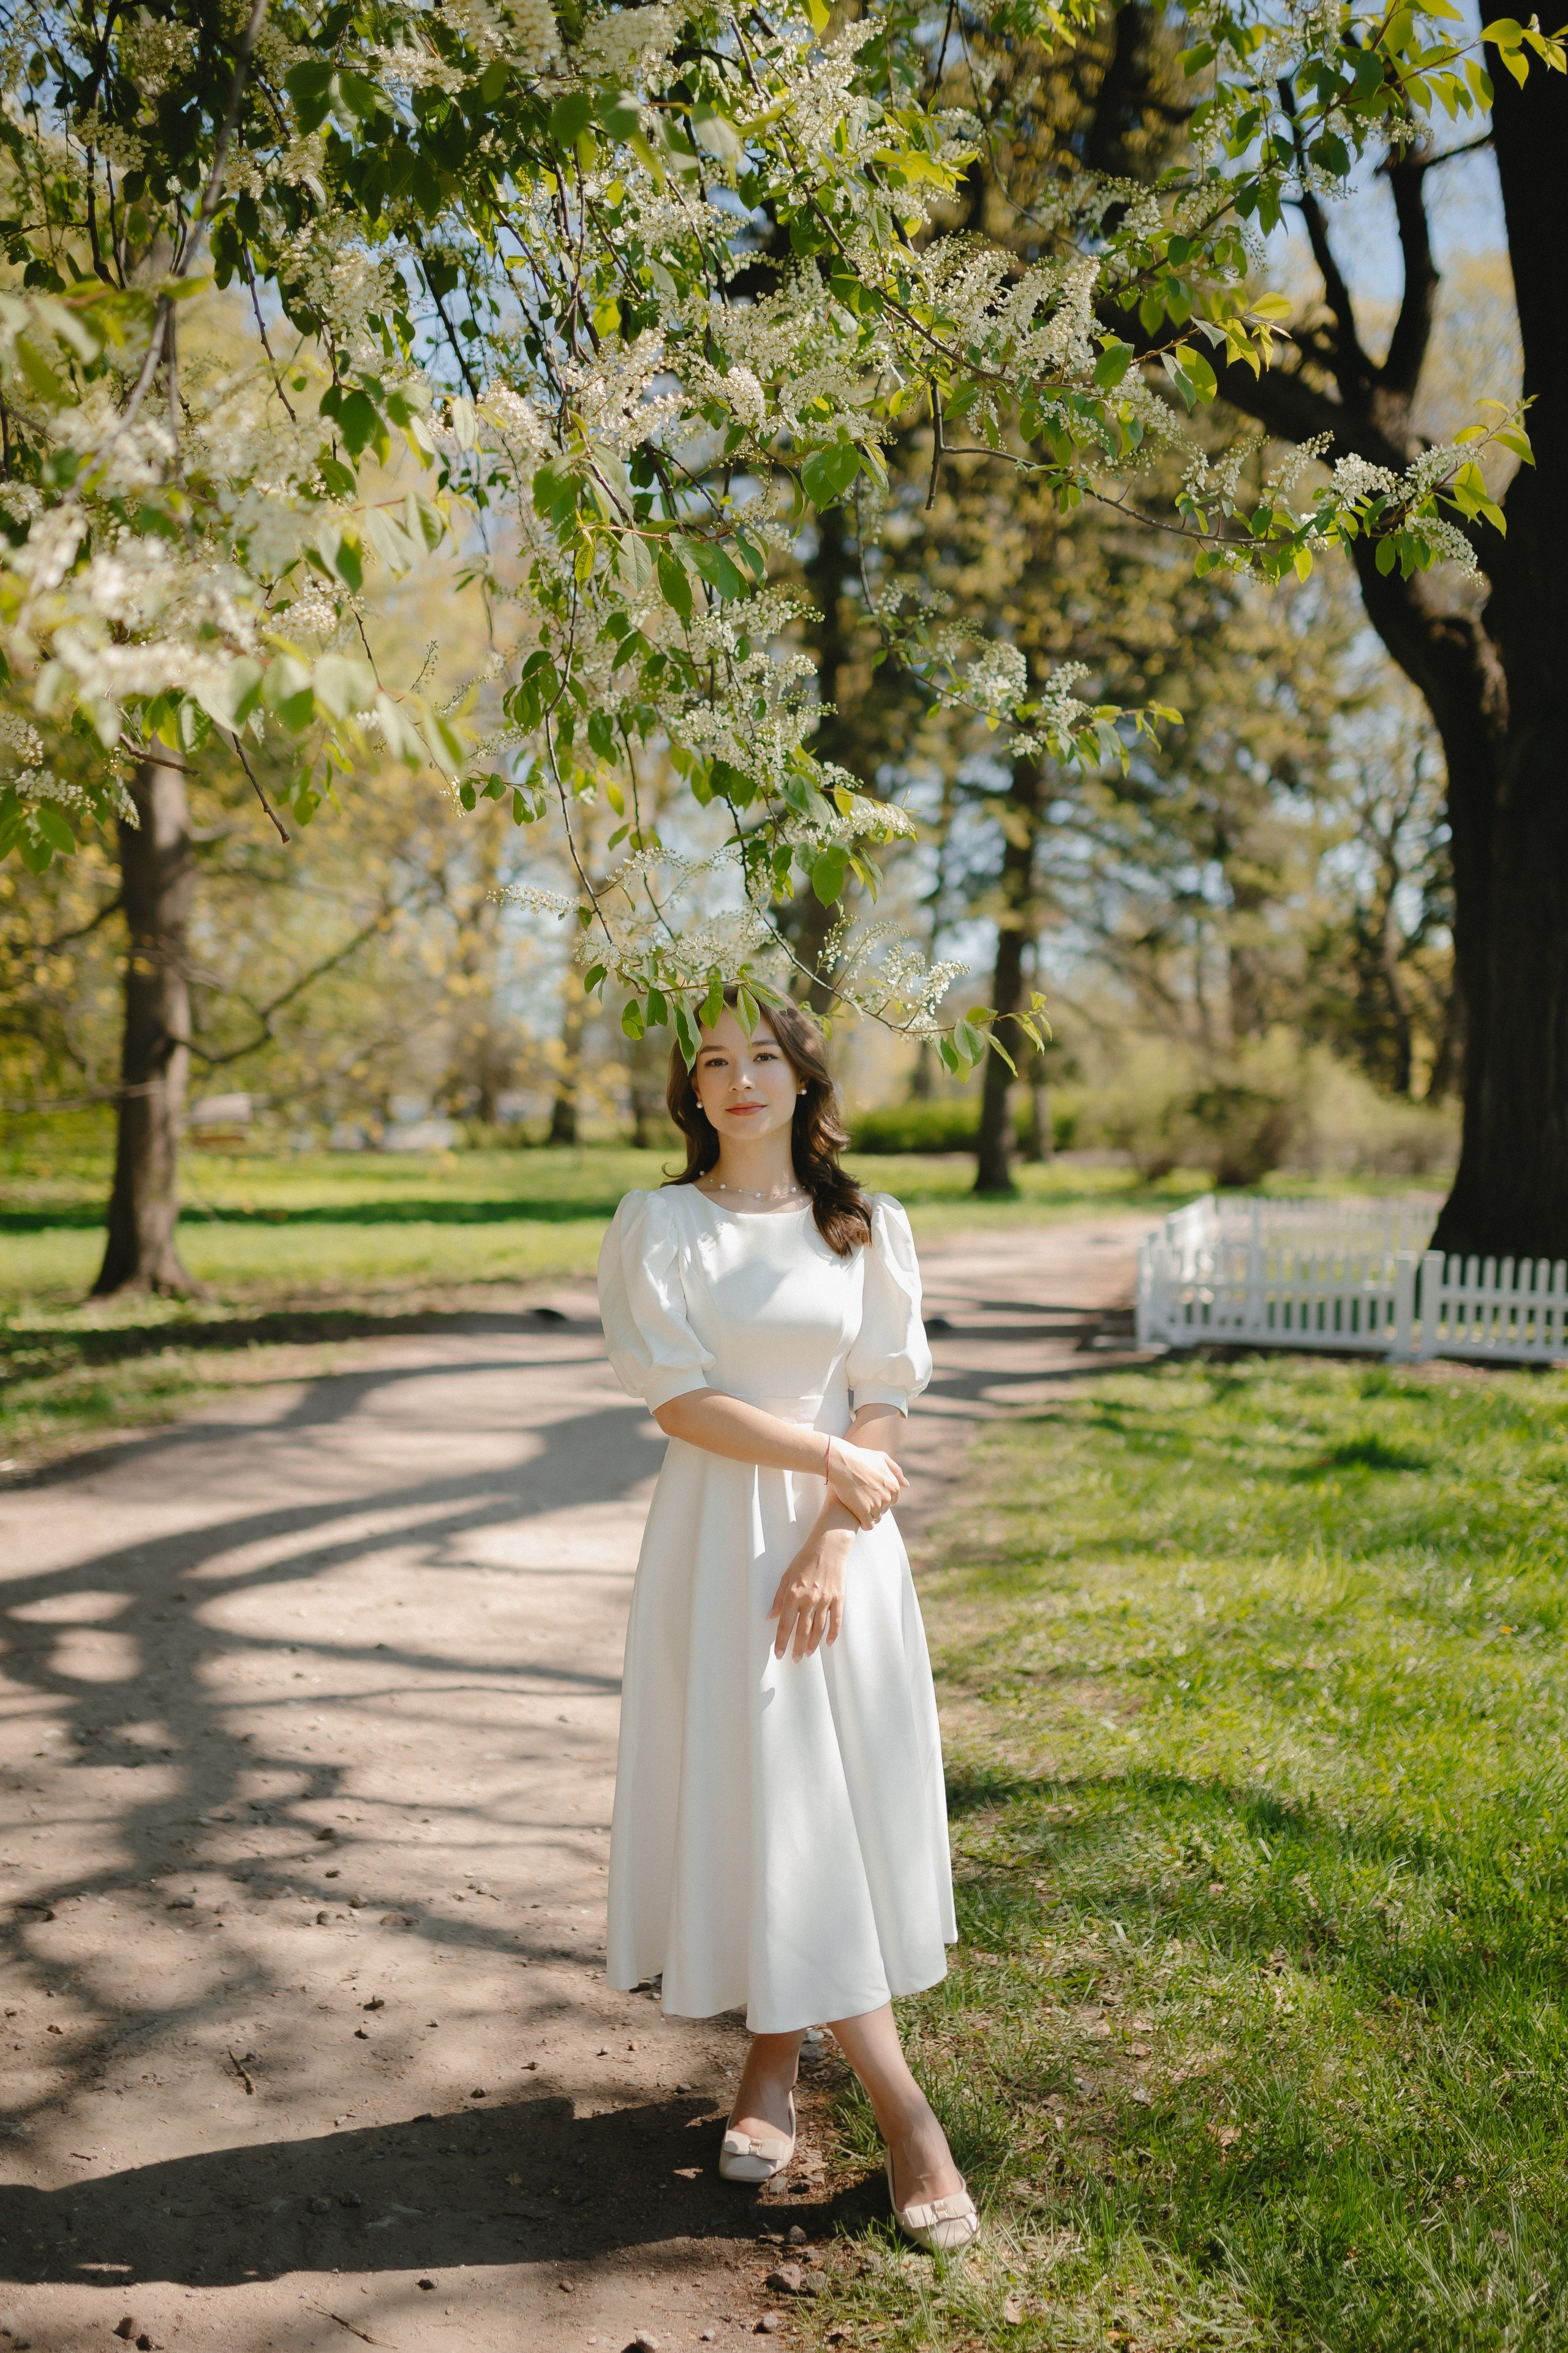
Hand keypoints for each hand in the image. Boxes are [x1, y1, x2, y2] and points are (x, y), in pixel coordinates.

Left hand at [767, 1526, 852, 1659]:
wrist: (829, 1546)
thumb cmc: (805, 1559)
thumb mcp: (786, 1576)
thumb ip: (778, 1598)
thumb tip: (770, 1616)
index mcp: (794, 1594)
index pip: (786, 1624)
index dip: (782, 1641)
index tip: (779, 1654)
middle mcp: (809, 1600)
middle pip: (802, 1631)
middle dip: (797, 1647)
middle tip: (795, 1659)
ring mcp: (825, 1600)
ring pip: (819, 1629)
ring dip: (812, 1644)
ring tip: (807, 1654)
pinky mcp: (838, 1598)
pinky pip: (836, 1620)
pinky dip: (833, 1634)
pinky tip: (828, 1643)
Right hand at [826, 1437, 907, 1528]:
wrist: (842, 1462)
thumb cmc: (860, 1457)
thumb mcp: (882, 1458)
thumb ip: (896, 1471)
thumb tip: (906, 1485)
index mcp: (894, 1486)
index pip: (892, 1500)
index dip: (881, 1498)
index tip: (871, 1494)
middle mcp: (887, 1497)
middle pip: (884, 1509)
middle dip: (875, 1506)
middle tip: (862, 1499)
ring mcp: (875, 1505)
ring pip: (876, 1517)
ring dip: (869, 1514)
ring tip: (858, 1506)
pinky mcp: (863, 1512)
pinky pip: (868, 1525)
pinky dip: (864, 1523)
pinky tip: (857, 1516)